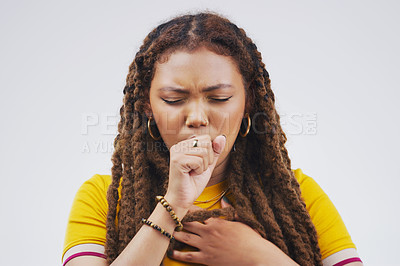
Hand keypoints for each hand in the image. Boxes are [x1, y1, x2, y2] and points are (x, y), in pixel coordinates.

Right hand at [165, 135, 225, 211]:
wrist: (183, 198)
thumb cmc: (194, 182)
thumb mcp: (208, 164)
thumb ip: (215, 151)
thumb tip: (222, 137)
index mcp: (184, 144)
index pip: (206, 138)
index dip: (209, 153)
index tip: (199, 164)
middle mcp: (178, 145)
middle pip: (206, 143)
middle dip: (208, 159)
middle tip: (197, 169)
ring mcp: (177, 152)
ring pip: (204, 152)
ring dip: (203, 166)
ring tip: (193, 172)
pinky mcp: (177, 160)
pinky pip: (199, 161)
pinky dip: (199, 171)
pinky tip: (190, 175)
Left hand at [170, 199, 298, 265]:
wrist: (256, 255)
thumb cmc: (251, 239)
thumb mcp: (241, 221)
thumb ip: (230, 211)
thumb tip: (225, 201)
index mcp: (217, 221)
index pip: (198, 212)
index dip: (188, 210)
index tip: (181, 207)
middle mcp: (209, 231)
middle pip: (188, 223)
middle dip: (178, 220)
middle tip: (169, 218)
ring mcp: (207, 245)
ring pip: (185, 237)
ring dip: (176, 234)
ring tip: (167, 231)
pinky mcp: (207, 258)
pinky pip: (189, 256)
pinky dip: (179, 254)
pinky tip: (172, 252)